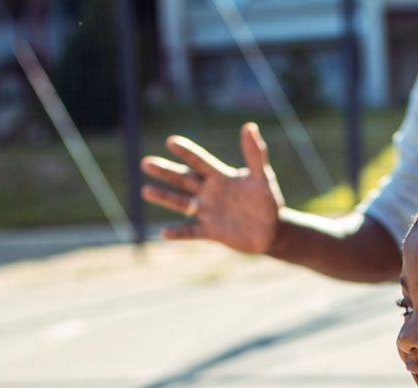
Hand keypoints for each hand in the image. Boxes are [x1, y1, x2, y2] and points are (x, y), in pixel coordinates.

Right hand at [140, 122, 283, 253]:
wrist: (271, 229)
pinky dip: (179, 232)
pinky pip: (191, 231)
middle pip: (183, 180)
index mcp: (220, 177)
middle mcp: (209, 192)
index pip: (200, 162)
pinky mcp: (210, 231)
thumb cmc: (266, 200)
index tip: (171, 141)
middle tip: (146, 162)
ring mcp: (207, 211)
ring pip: (181, 203)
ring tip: (146, 191)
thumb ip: (255, 154)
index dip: (187, 152)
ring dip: (164, 197)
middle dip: (166, 171)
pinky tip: (165, 232)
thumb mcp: (263, 177)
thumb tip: (250, 126)